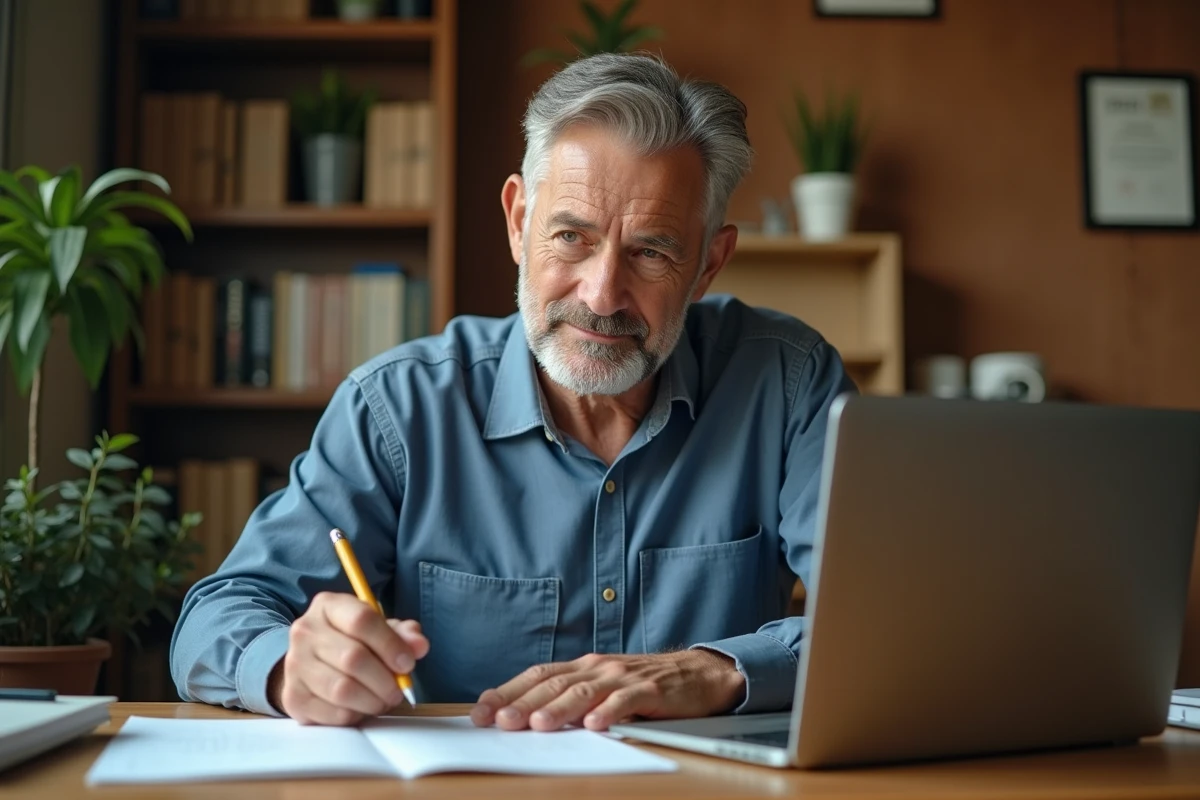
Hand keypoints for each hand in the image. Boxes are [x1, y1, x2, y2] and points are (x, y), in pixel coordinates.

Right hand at [268, 591, 429, 725]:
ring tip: (383, 701)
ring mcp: (295, 664)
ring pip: (342, 689)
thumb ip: (402, 634)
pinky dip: (355, 715)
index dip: (390, 644)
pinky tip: (361, 708)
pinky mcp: (293, 697)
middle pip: (353, 658)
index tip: (407, 664)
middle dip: (385, 680)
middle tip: (398, 690)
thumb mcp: (379, 629)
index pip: (362, 620)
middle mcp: (305, 631)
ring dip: (372, 701)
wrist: (311, 663)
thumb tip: (419, 645)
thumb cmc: (352, 642)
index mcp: (328, 606)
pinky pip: (333, 713)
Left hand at [470, 649, 744, 731]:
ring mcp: (624, 677)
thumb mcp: (603, 685)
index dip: (508, 691)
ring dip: (559, 708)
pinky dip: (609, 712)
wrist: (698, 673)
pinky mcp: (651, 689)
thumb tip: (526, 718)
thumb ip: (571, 697)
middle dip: (524, 703)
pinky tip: (595, 725)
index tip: (481, 711)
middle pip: (555, 683)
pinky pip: (627, 700)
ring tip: (539, 724)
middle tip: (501, 722)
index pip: (537, 676)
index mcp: (583, 666)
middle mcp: (598, 667)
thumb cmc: (644, 683)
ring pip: (585, 691)